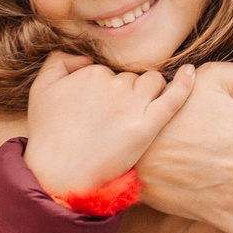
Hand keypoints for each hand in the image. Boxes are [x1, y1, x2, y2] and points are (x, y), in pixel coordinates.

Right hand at [22, 53, 193, 200]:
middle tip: (112, 121)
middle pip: (132, 77)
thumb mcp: (41, 87)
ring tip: (132, 118)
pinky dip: (185, 83)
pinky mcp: (145, 127)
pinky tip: (190, 72)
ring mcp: (131, 105)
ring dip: (148, 93)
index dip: (107, 89)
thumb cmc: (47, 135)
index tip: (99, 109)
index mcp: (91, 73)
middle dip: (127, 92)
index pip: (112, 70)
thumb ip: (60, 60)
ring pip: (152, 83)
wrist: (57, 177)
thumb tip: (86, 55)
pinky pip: (173, 97)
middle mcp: (112, 84)